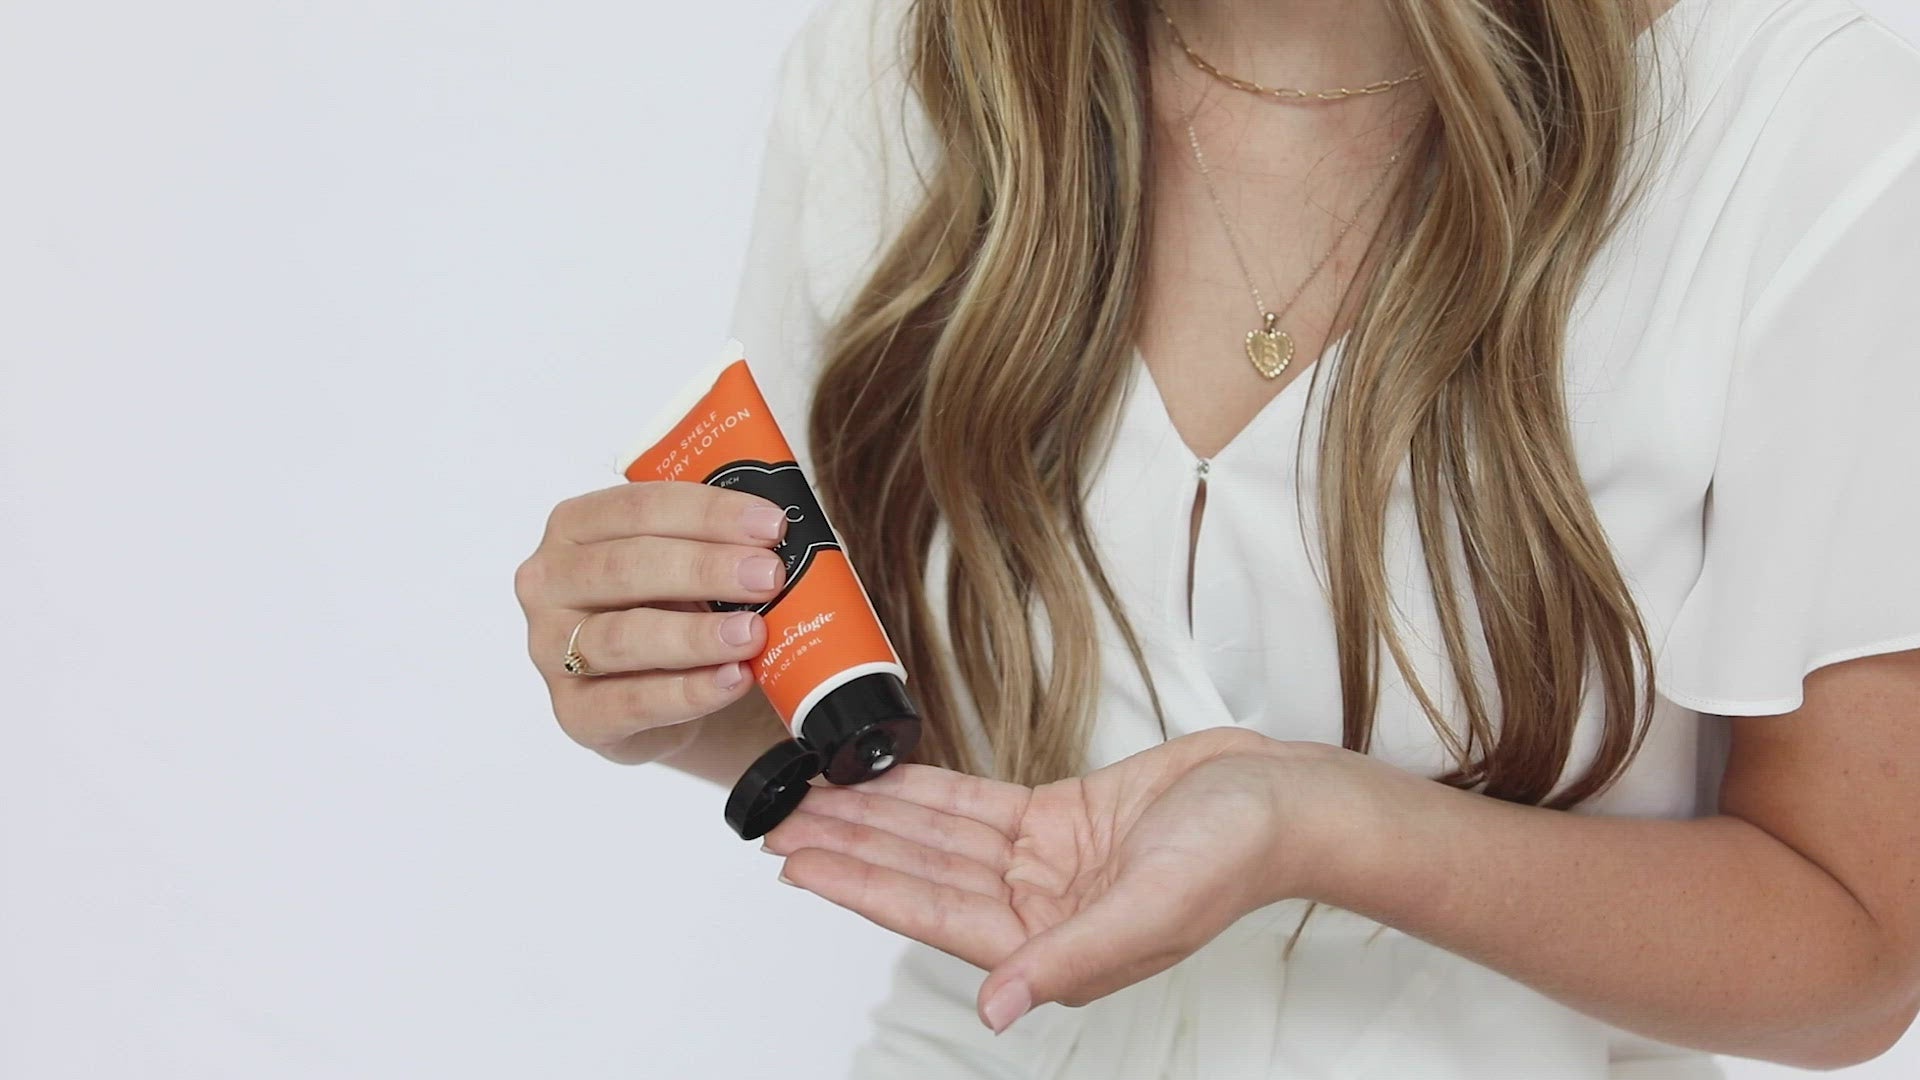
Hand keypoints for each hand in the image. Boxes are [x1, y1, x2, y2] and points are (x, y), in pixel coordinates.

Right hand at [513, 480, 791, 763]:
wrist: (658, 692)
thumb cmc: (671, 607)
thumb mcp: (686, 561)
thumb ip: (718, 541)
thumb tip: (784, 534)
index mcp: (575, 527)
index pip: (639, 507)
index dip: (708, 513)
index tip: (770, 525)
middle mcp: (550, 583)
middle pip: (627, 567)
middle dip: (705, 569)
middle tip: (768, 576)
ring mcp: (553, 651)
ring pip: (624, 637)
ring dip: (696, 634)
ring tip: (753, 632)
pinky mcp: (576, 712)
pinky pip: (633, 701)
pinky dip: (689, 691)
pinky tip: (734, 679)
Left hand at [761, 726, 1369, 1033]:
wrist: (1282, 800)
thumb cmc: (1235, 858)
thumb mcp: (1152, 911)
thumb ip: (1070, 959)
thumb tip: (999, 1007)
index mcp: (1049, 943)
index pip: (928, 912)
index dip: (859, 885)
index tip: (798, 864)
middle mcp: (1036, 908)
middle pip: (919, 871)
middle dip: (850, 843)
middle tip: (779, 817)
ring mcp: (1044, 863)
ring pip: (938, 835)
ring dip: (877, 813)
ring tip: (812, 792)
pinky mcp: (1059, 818)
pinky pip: (975, 805)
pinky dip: (926, 790)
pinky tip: (883, 779)